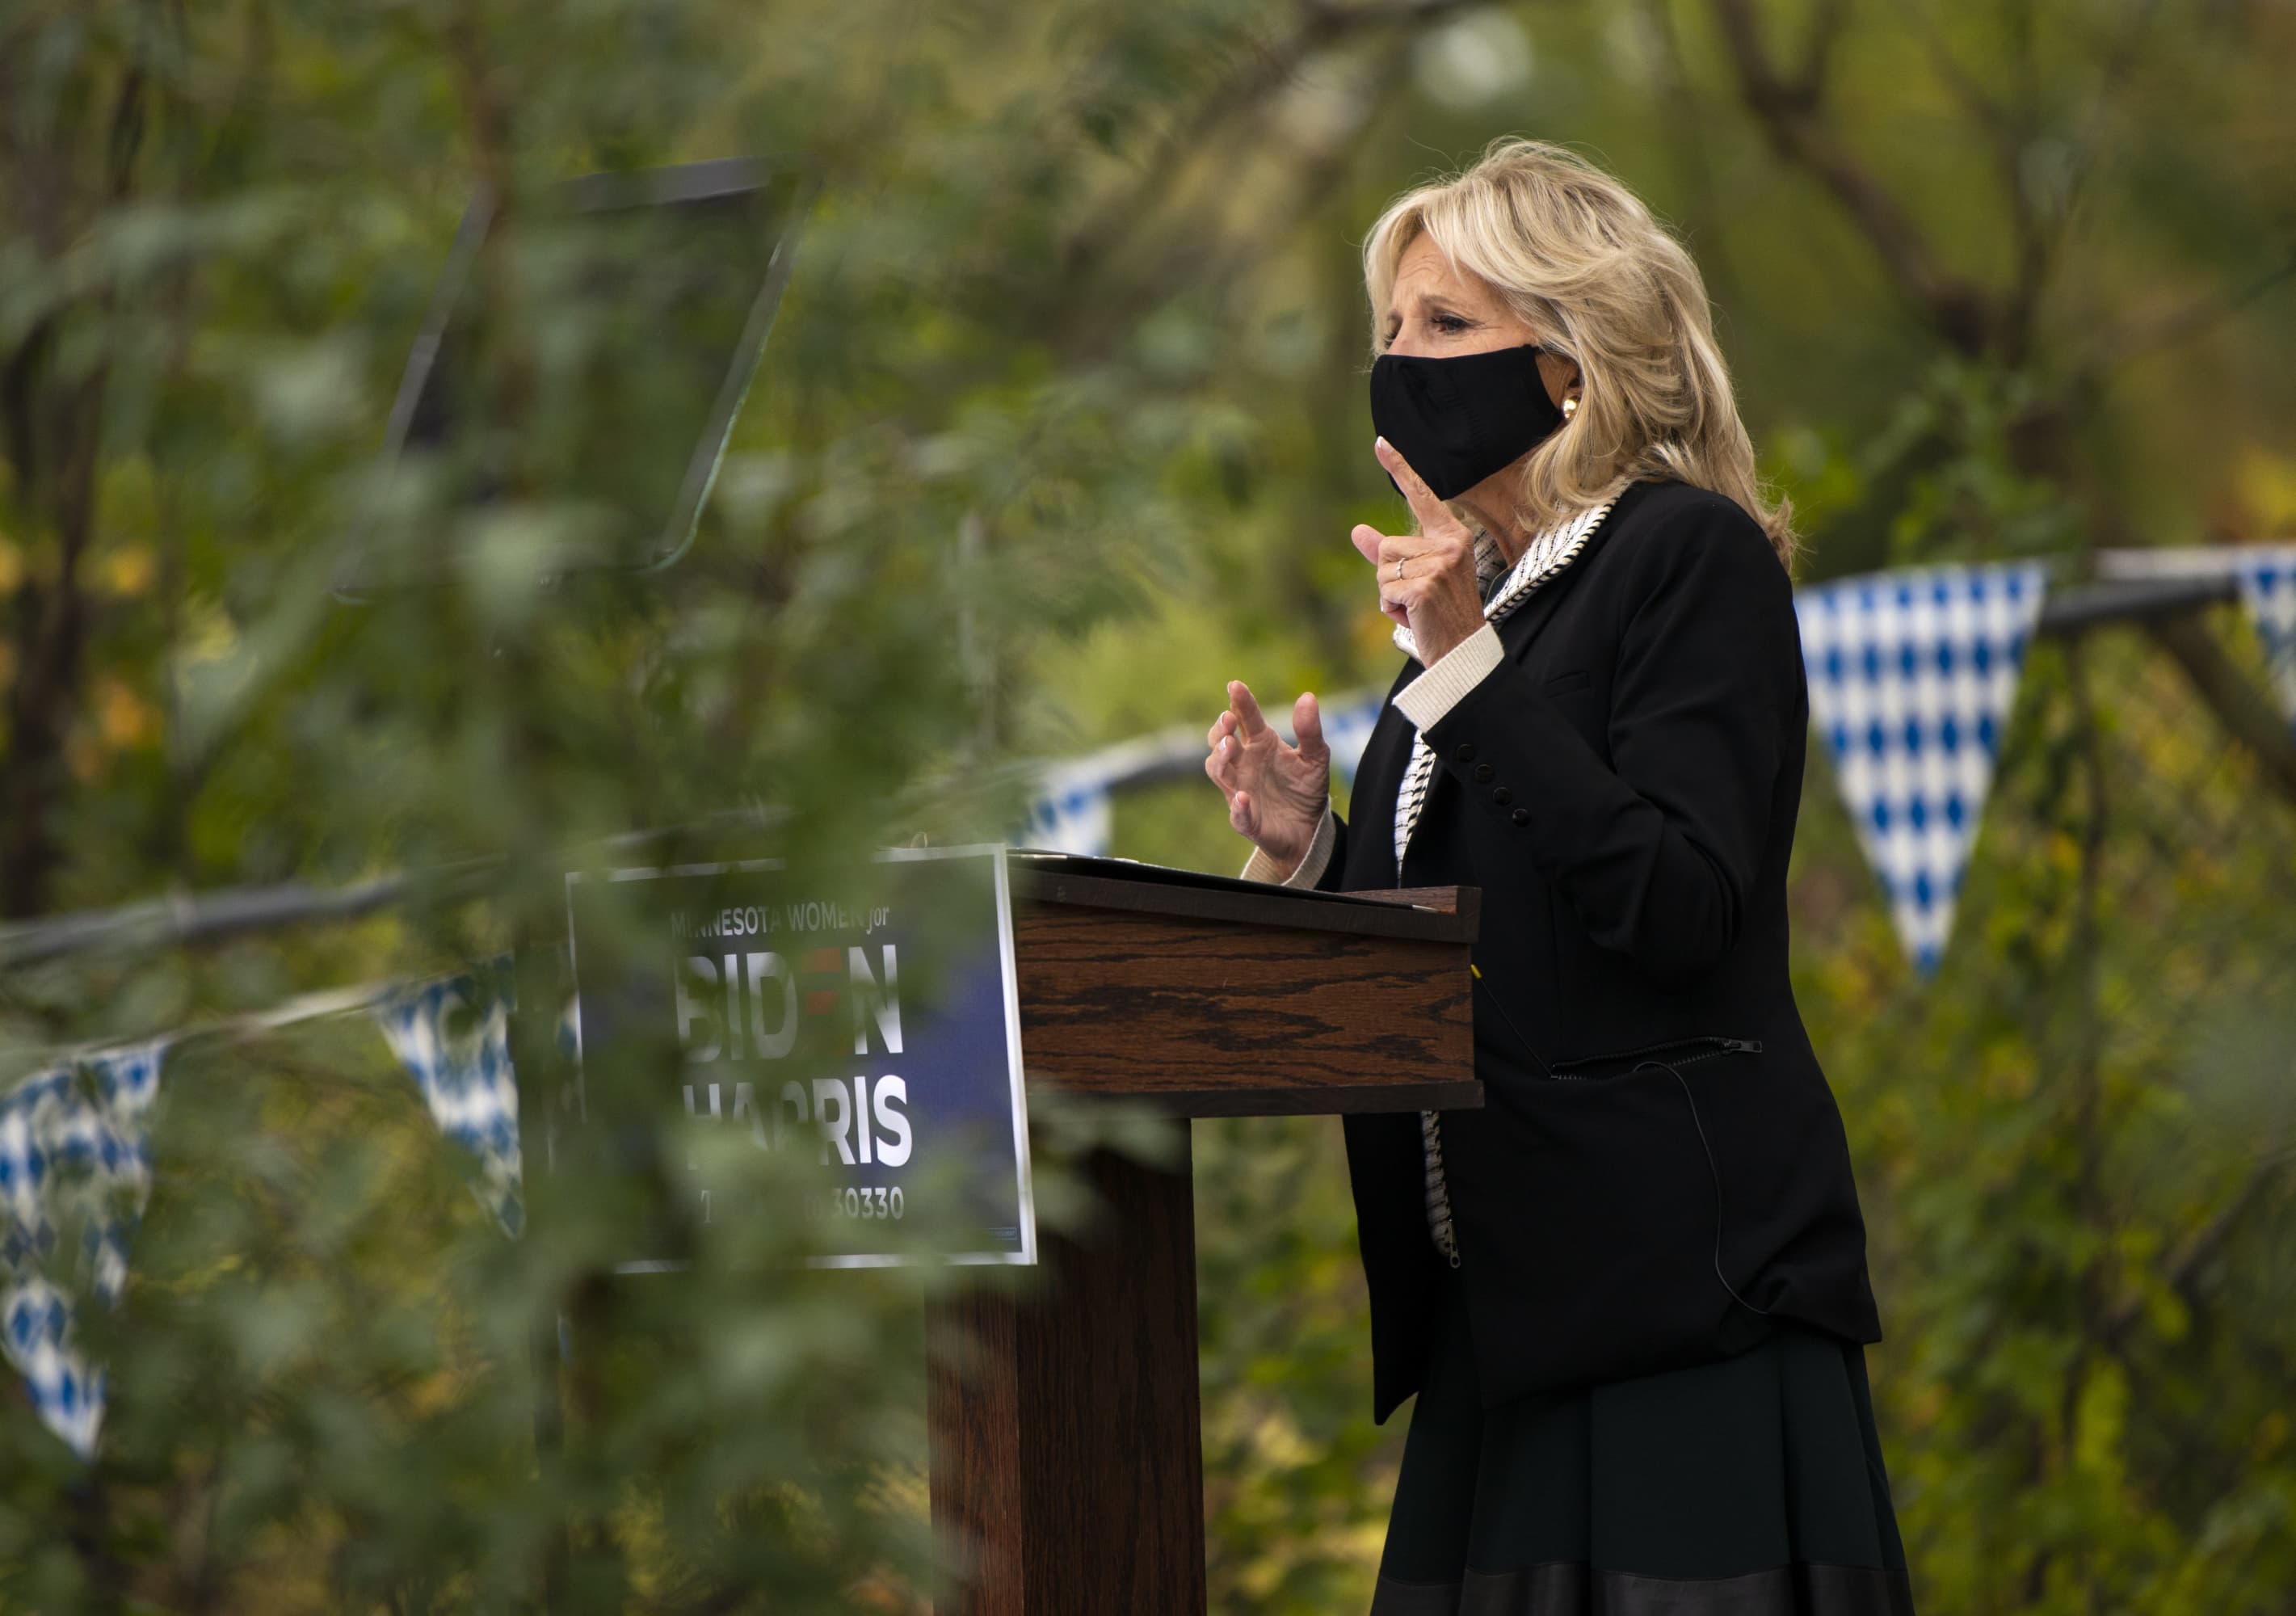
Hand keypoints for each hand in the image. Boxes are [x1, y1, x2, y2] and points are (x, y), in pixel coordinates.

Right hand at [1203, 680, 1329, 874]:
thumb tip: (1308, 697)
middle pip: (1220, 743)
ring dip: (1220, 759)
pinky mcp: (1247, 819)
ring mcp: (1241, 790)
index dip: (1239, 702)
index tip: (1235, 686)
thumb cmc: (1306, 788)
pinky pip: (1237, 813)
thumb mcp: (1316, 756)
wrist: (1311, 828)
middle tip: (1229, 720)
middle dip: (1220, 730)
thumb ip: (1310, 730)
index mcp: (1260, 744)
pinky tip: (1243, 797)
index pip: (1245, 719)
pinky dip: (1238, 807)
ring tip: (1230, 746)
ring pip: (1219, 773)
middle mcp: (1244, 764)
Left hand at [1351, 436, 1484, 664]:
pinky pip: (1385, 592)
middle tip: (1419, 598)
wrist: (1463, 652)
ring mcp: (1438, 565)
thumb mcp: (1418, 577)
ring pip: (1382, 571)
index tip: (1380, 442)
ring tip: (1417, 608)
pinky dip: (1391, 610)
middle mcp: (1449, 545)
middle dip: (1391, 577)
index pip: (1421, 497)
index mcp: (1453, 536)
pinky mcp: (1424, 587)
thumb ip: (1387, 552)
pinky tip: (1415, 618)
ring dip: (1390, 595)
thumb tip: (1357, 530)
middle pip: (1387, 548)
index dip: (1400, 468)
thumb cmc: (1441, 614)